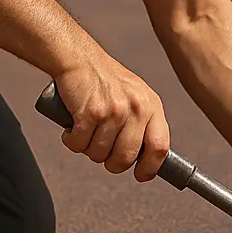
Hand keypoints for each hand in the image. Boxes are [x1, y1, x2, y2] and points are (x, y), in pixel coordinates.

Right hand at [52, 54, 169, 181]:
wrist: (78, 58)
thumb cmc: (105, 80)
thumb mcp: (135, 96)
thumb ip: (142, 123)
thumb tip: (143, 158)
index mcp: (152, 106)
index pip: (160, 147)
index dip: (150, 168)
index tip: (140, 175)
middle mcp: (136, 109)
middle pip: (126, 158)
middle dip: (111, 163)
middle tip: (101, 153)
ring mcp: (114, 111)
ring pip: (99, 154)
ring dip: (87, 150)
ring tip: (85, 132)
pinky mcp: (90, 113)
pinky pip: (79, 144)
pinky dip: (71, 141)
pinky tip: (71, 128)